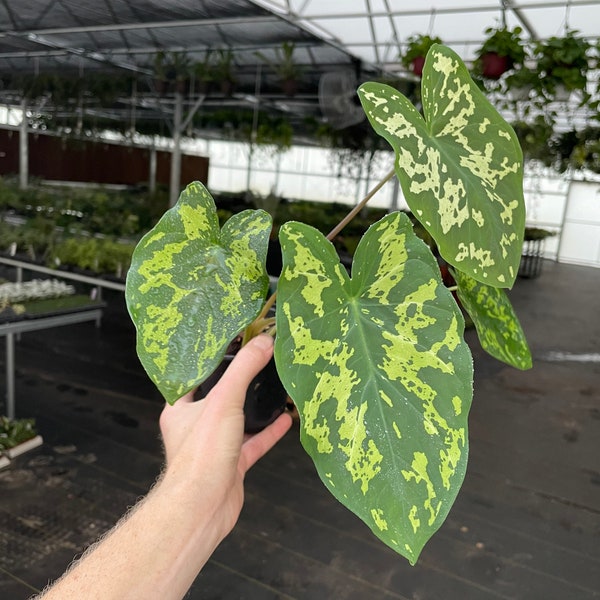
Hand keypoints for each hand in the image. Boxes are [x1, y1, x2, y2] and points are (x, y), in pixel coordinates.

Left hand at [159, 334, 292, 536]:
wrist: (204, 506)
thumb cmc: (203, 451)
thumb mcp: (224, 399)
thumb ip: (244, 369)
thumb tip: (264, 342)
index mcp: (181, 408)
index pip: (195, 376)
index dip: (213, 360)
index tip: (232, 343)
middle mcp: (194, 425)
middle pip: (219, 397)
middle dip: (238, 382)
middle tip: (257, 361)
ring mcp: (215, 445)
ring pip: (238, 420)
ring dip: (256, 408)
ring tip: (274, 388)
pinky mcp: (232, 464)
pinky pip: (253, 443)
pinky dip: (268, 432)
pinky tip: (286, 421)